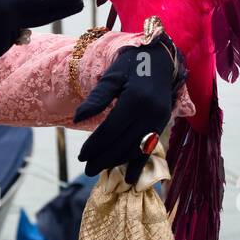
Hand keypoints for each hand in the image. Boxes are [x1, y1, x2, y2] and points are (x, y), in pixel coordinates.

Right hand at [0, 0, 82, 62]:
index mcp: (6, 8)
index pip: (40, 1)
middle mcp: (12, 26)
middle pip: (43, 15)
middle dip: (62, 7)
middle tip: (80, 1)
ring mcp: (7, 40)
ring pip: (25, 24)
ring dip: (40, 15)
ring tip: (52, 6)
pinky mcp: (0, 49)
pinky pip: (9, 33)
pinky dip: (8, 26)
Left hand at [73, 33, 182, 183]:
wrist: (160, 59)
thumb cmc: (131, 65)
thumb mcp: (112, 76)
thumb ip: (96, 98)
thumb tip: (77, 118)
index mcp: (134, 100)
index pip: (110, 130)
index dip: (94, 145)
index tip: (80, 156)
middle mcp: (150, 113)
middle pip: (122, 143)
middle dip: (103, 158)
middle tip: (86, 169)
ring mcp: (159, 121)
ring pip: (135, 149)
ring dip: (117, 162)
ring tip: (100, 170)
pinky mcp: (163, 125)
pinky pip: (149, 149)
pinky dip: (139, 165)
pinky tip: (130, 180)